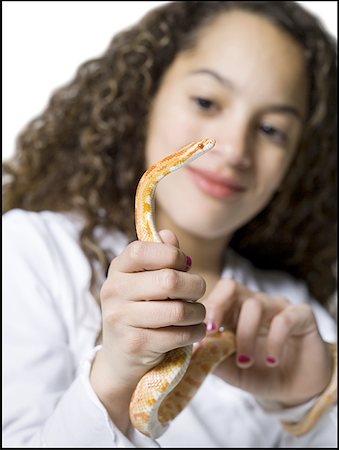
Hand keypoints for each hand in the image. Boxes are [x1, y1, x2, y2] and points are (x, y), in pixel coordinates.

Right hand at [91, 229, 205, 392]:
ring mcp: (121, 319)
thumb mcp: (143, 280)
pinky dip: (195, 332)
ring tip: (197, 313)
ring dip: (198, 312)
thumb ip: (159, 255)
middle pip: (169, 280)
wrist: (120, 357)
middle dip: (195, 286)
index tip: (183, 266)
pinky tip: (194, 330)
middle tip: (197, 292)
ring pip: (178, 310)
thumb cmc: (139, 310)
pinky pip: (179, 335)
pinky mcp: (136, 344)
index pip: (143, 250)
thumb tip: (169, 235)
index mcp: (117, 269)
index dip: (172, 255)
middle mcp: (114, 291)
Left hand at [202, 279, 332, 406]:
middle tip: (212, 331)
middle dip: (217, 306)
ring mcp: (277, 306)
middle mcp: (253, 303)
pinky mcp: (301, 315)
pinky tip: (271, 361)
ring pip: (254, 305)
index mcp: (232, 312)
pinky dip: (274, 341)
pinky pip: (284, 319)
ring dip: (245, 335)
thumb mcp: (231, 370)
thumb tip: (189, 351)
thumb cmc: (260, 374)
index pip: (213, 298)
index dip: (203, 314)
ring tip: (245, 362)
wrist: (297, 389)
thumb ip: (212, 358)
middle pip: (231, 287)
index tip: (197, 338)